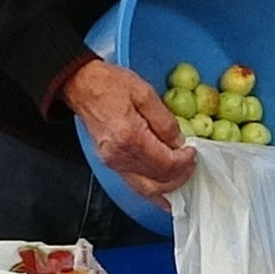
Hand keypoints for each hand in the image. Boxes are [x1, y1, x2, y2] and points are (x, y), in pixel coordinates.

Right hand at [65, 59, 193, 199]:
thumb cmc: (110, 84)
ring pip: (146, 189)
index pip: (166, 164)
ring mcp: (113, 162)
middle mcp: (119, 156)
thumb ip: (165, 121)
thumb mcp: (145, 93)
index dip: (185, 162)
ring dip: (168, 187)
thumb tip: (179, 142)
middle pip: (158, 182)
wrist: (82, 85)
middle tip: (191, 164)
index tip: (192, 151)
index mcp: (130, 137)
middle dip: (180, 177)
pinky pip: (135, 184)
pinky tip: (164, 189)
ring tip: (182, 178)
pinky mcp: (110, 163)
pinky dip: (152, 188)